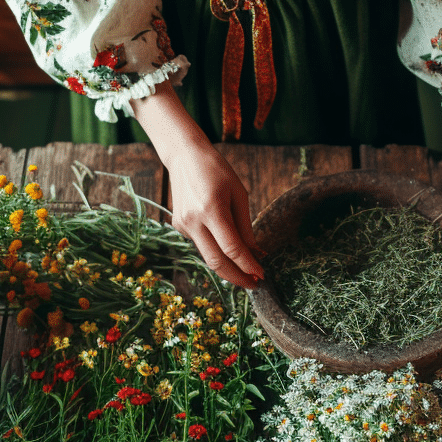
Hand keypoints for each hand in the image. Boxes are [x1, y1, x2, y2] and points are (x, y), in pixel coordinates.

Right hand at [131, 83, 264, 287]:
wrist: (185, 156)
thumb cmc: (217, 170)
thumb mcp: (239, 194)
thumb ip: (245, 227)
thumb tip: (255, 254)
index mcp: (212, 209)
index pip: (232, 248)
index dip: (248, 265)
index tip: (261, 275)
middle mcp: (194, 221)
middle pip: (216, 262)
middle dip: (237, 277)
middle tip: (254, 284)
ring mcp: (183, 225)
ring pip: (208, 256)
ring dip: (228, 266)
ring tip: (247, 270)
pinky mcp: (179, 226)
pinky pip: (202, 244)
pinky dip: (216, 249)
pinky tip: (226, 244)